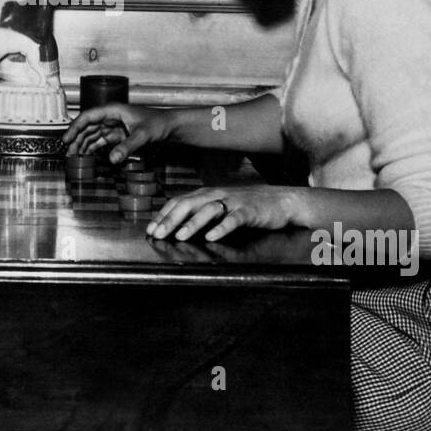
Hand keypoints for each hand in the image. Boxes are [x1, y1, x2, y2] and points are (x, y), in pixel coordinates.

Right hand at [62, 102, 174, 161]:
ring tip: (74, 158)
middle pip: (87, 127)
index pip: (88, 117)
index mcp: (113, 110)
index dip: (75, 127)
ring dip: (82, 145)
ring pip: (91, 135)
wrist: (169, 127)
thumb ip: (127, 147)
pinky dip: (92, 149)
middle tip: (68, 153)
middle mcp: (110, 117)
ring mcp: (113, 126)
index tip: (67, 139)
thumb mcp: (142, 135)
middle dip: (76, 140)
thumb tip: (112, 159)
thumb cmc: (158, 123)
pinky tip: (86, 157)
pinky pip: (100, 142)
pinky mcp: (117, 136)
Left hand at [146, 184, 313, 242]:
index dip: (163, 214)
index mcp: (208, 193)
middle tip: (157, 233)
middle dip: (170, 219)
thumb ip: (202, 212)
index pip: (179, 201)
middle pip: (188, 204)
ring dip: (192, 223)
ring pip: (208, 210)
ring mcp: (233, 202)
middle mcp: (217, 194)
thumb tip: (177, 225)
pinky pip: (233, 219)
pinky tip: (212, 237)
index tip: (150, 228)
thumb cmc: (248, 205)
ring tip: (180, 235)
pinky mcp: (249, 211)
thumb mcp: (221, 206)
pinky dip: (222, 228)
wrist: (281, 200)